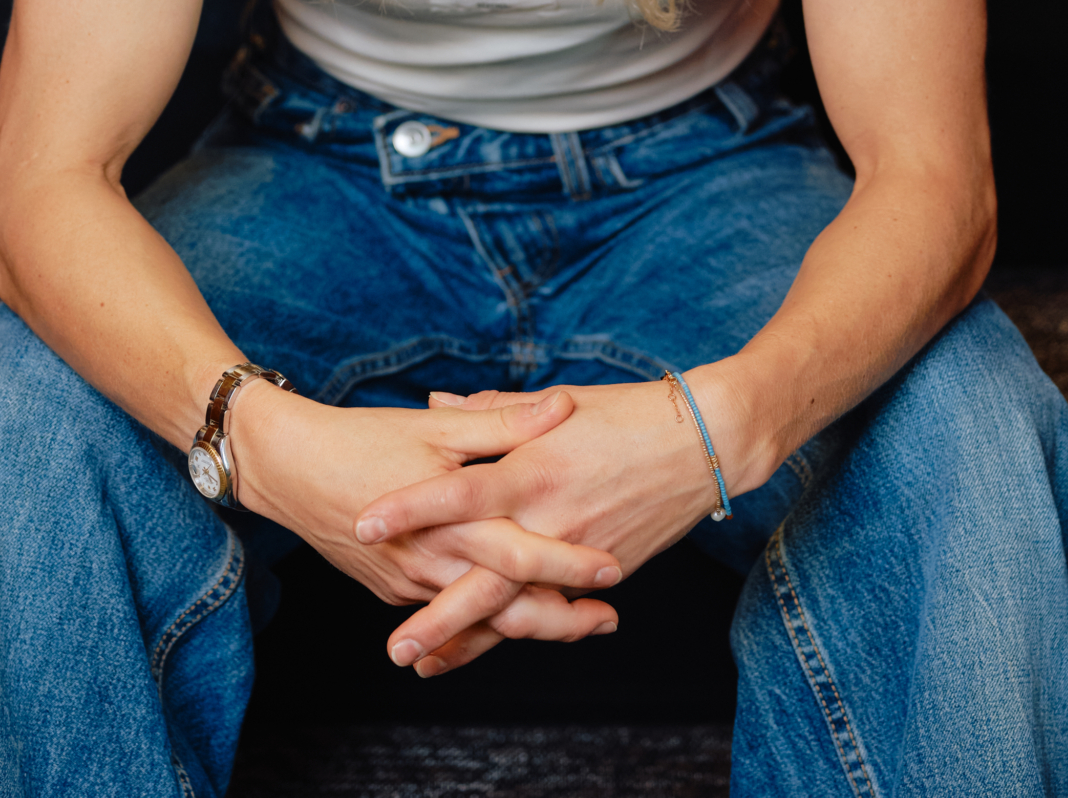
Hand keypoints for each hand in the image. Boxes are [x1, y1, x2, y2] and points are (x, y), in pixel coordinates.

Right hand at [228, 382, 625, 652]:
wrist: (285, 467)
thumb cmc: (362, 438)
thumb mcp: (434, 427)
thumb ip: (502, 423)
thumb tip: (562, 406)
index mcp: (450, 519)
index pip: (522, 555)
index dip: (570, 566)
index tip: (614, 570)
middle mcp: (432, 561)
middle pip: (507, 608)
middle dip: (562, 620)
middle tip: (610, 621)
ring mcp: (410, 582)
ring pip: (477, 619)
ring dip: (527, 625)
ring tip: (577, 623)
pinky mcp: (392, 587)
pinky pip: (446, 613)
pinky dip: (482, 623)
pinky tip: (510, 619)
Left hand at [351, 372, 742, 674]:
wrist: (704, 443)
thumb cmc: (626, 412)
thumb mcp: (556, 401)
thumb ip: (491, 412)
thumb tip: (436, 402)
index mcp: (533, 467)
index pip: (459, 492)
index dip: (410, 508)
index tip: (363, 523)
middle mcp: (551, 518)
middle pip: (486, 577)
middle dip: (439, 617)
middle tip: (394, 648)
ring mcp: (579, 553)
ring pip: (518, 609)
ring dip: (470, 640)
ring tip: (424, 665)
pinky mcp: (603, 573)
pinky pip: (553, 609)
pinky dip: (517, 631)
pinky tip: (481, 648)